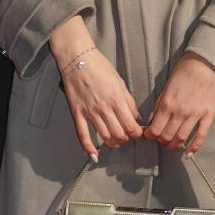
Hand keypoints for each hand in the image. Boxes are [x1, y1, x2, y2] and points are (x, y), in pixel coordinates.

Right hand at [49, 16, 141, 159]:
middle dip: (125, 139)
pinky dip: (88, 148)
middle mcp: (104, 108)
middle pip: (119, 134)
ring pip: (104, 137)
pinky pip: (83, 135)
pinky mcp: (77, 113)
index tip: (137, 134)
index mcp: (117, 99)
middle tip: (126, 137)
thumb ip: (128, 101)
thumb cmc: (99, 67)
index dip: (136, 134)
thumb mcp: (120, 82)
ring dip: (112, 143)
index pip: (131, 126)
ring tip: (115, 141)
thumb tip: (135, 117)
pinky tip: (94, 156)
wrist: (78, 59)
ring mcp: (90, 112)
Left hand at [144, 52, 214, 154]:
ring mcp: (195, 115)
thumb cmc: (184, 71)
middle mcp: (180, 112)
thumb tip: (155, 120)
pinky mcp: (208, 115)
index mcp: (167, 104)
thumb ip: (161, 105)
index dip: (150, 136)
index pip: (155, 129)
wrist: (206, 63)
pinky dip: (194, 147)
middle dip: (161, 141)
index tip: (150, 136)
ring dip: (174, 146)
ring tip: (171, 146)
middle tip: (161, 140)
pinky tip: (188, 153)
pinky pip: (200, 136)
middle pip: (167, 136)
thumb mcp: (166, 87)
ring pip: (181, 139)